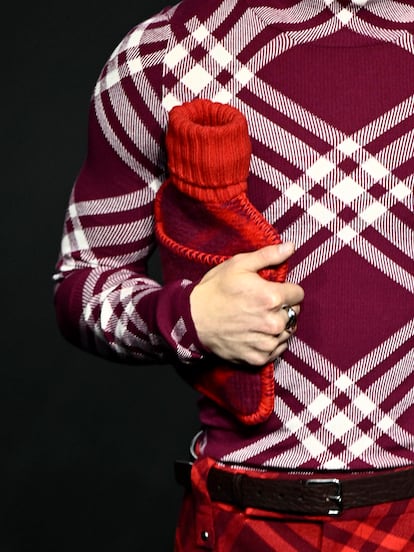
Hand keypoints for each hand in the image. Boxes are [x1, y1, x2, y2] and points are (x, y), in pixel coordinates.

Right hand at [190, 243, 303, 364]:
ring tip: (258, 319)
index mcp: (272, 297)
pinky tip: (256, 333)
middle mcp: (274, 323)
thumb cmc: (215, 290)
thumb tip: (291, 247)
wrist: (193, 319)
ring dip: (278, 326)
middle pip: (294, 313)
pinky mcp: (259, 357)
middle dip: (283, 307)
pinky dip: (270, 341)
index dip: (286, 289)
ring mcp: (267, 342)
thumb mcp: (239, 265)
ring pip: (287, 332)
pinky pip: (277, 349)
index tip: (273, 290)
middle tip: (262, 305)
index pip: (298, 294)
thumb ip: (269, 256)